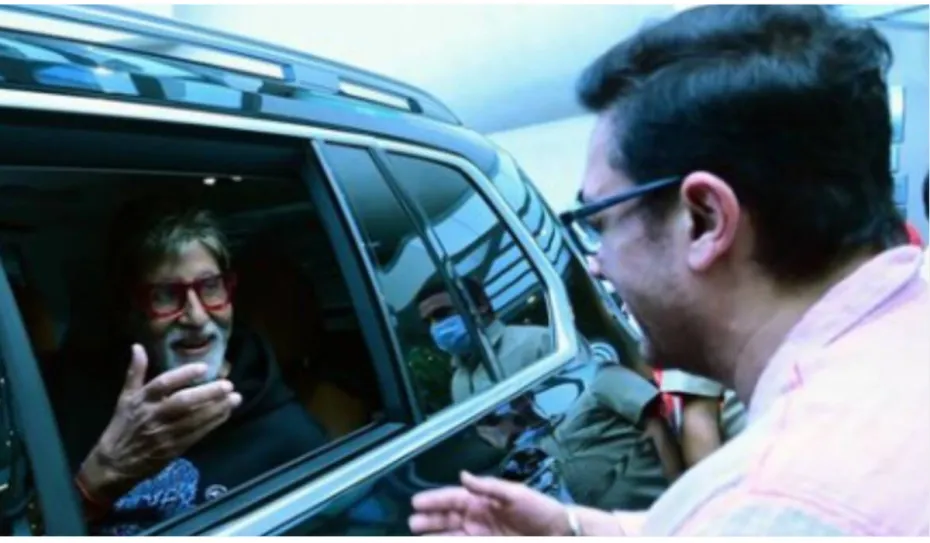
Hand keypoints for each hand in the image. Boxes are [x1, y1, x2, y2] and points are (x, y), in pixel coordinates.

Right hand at [79, 344, 241, 502]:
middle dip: (207, 393)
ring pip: (194, 420)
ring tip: (235, 398)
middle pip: (182, 402)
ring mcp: (164, 433)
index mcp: (141, 401)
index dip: (183, 375)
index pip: (162, 384)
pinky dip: (212, 424)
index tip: (204, 368)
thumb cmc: (122, 426)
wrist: (115, 464)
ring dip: (217, 409)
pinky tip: (225, 414)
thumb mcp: (125, 398)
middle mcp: (153, 416)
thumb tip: (138, 347)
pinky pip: (197, 435)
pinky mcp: (173, 449)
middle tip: (228, 385)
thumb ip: (135, 372)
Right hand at [408, 471, 568, 535]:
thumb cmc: (540, 510)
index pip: (453, 499)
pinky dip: (449, 542)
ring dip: (435, 536)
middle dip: (428, 520)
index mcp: (482, 501)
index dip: (434, 500)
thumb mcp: (516, 494)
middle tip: (412, 524)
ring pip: (451, 535)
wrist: (560, 534)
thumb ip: (488, 486)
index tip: (416, 502)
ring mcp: (481, 535)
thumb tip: (463, 476)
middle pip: (446, 519)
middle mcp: (477, 518)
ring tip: (417, 536)